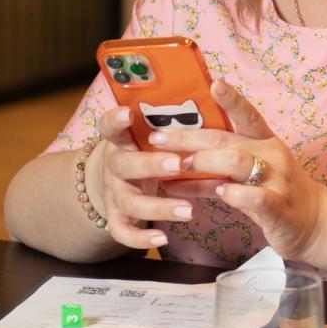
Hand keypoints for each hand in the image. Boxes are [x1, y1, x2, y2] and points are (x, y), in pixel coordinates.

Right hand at [88, 106, 194, 251]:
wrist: (116, 180)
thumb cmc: (146, 150)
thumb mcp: (150, 134)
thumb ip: (171, 121)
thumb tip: (216, 88)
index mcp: (123, 140)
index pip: (110, 126)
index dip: (115, 120)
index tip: (128, 113)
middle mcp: (115, 166)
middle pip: (123, 164)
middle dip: (150, 164)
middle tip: (177, 164)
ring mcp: (114, 194)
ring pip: (130, 202)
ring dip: (158, 207)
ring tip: (188, 211)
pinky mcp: (117, 218)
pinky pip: (123, 232)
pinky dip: (141, 238)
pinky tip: (162, 239)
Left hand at [148, 80, 326, 258]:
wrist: (317, 222)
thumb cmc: (277, 194)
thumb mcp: (247, 177)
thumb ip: (214, 170)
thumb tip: (174, 162)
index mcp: (265, 142)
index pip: (248, 116)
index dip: (231, 99)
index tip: (214, 82)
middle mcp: (271, 156)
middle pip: (227, 140)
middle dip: (189, 138)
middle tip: (157, 138)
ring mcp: (277, 181)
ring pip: (239, 162)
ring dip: (206, 162)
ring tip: (180, 166)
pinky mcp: (279, 208)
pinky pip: (256, 198)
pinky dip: (236, 194)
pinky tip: (221, 194)